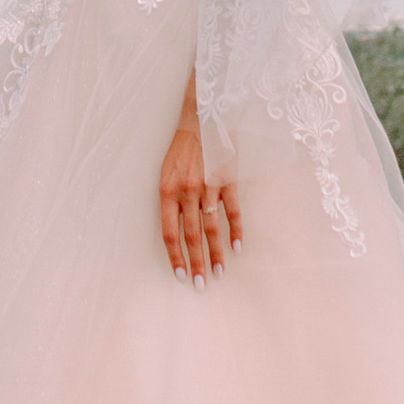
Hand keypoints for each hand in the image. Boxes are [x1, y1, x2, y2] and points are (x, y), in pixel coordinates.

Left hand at [158, 119, 240, 283]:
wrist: (202, 119)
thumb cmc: (182, 150)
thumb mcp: (166, 173)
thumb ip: (170, 201)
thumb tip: (175, 233)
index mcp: (167, 191)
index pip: (169, 232)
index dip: (175, 255)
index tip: (180, 274)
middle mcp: (186, 191)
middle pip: (191, 235)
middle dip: (196, 262)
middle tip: (201, 284)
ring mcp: (208, 186)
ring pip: (212, 228)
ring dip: (216, 253)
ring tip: (219, 272)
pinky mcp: (228, 179)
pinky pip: (232, 211)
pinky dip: (235, 230)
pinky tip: (237, 247)